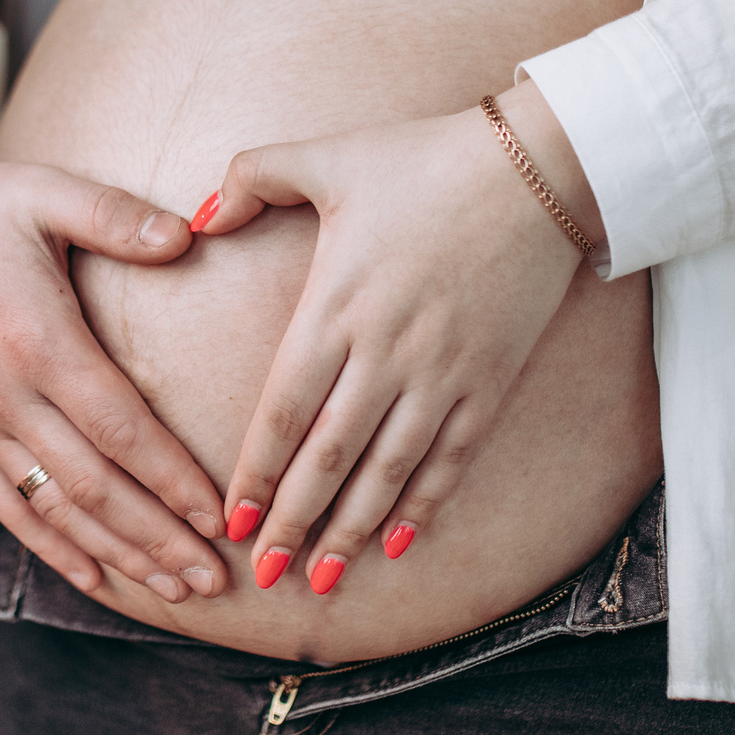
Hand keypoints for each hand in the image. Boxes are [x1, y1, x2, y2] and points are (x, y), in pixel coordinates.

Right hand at [0, 160, 229, 600]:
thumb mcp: (43, 191)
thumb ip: (114, 215)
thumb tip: (186, 235)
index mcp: (39, 341)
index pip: (118, 426)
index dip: (171, 477)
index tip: (219, 514)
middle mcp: (9, 396)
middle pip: (93, 486)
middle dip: (157, 537)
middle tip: (213, 575)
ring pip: (56, 508)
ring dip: (119, 554)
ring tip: (176, 587)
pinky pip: (12, 507)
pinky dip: (55, 549)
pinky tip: (96, 577)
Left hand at [191, 84, 601, 596]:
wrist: (539, 167)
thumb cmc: (423, 158)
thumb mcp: (325, 155)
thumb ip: (251, 178)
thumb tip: (196, 218)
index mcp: (336, 305)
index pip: (283, 410)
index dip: (256, 472)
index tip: (233, 520)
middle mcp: (386, 351)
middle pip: (329, 457)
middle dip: (293, 523)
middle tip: (264, 576)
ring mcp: (443, 372)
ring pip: (389, 471)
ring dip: (353, 530)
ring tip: (323, 580)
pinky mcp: (490, 380)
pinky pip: (451, 458)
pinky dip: (425, 505)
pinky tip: (400, 543)